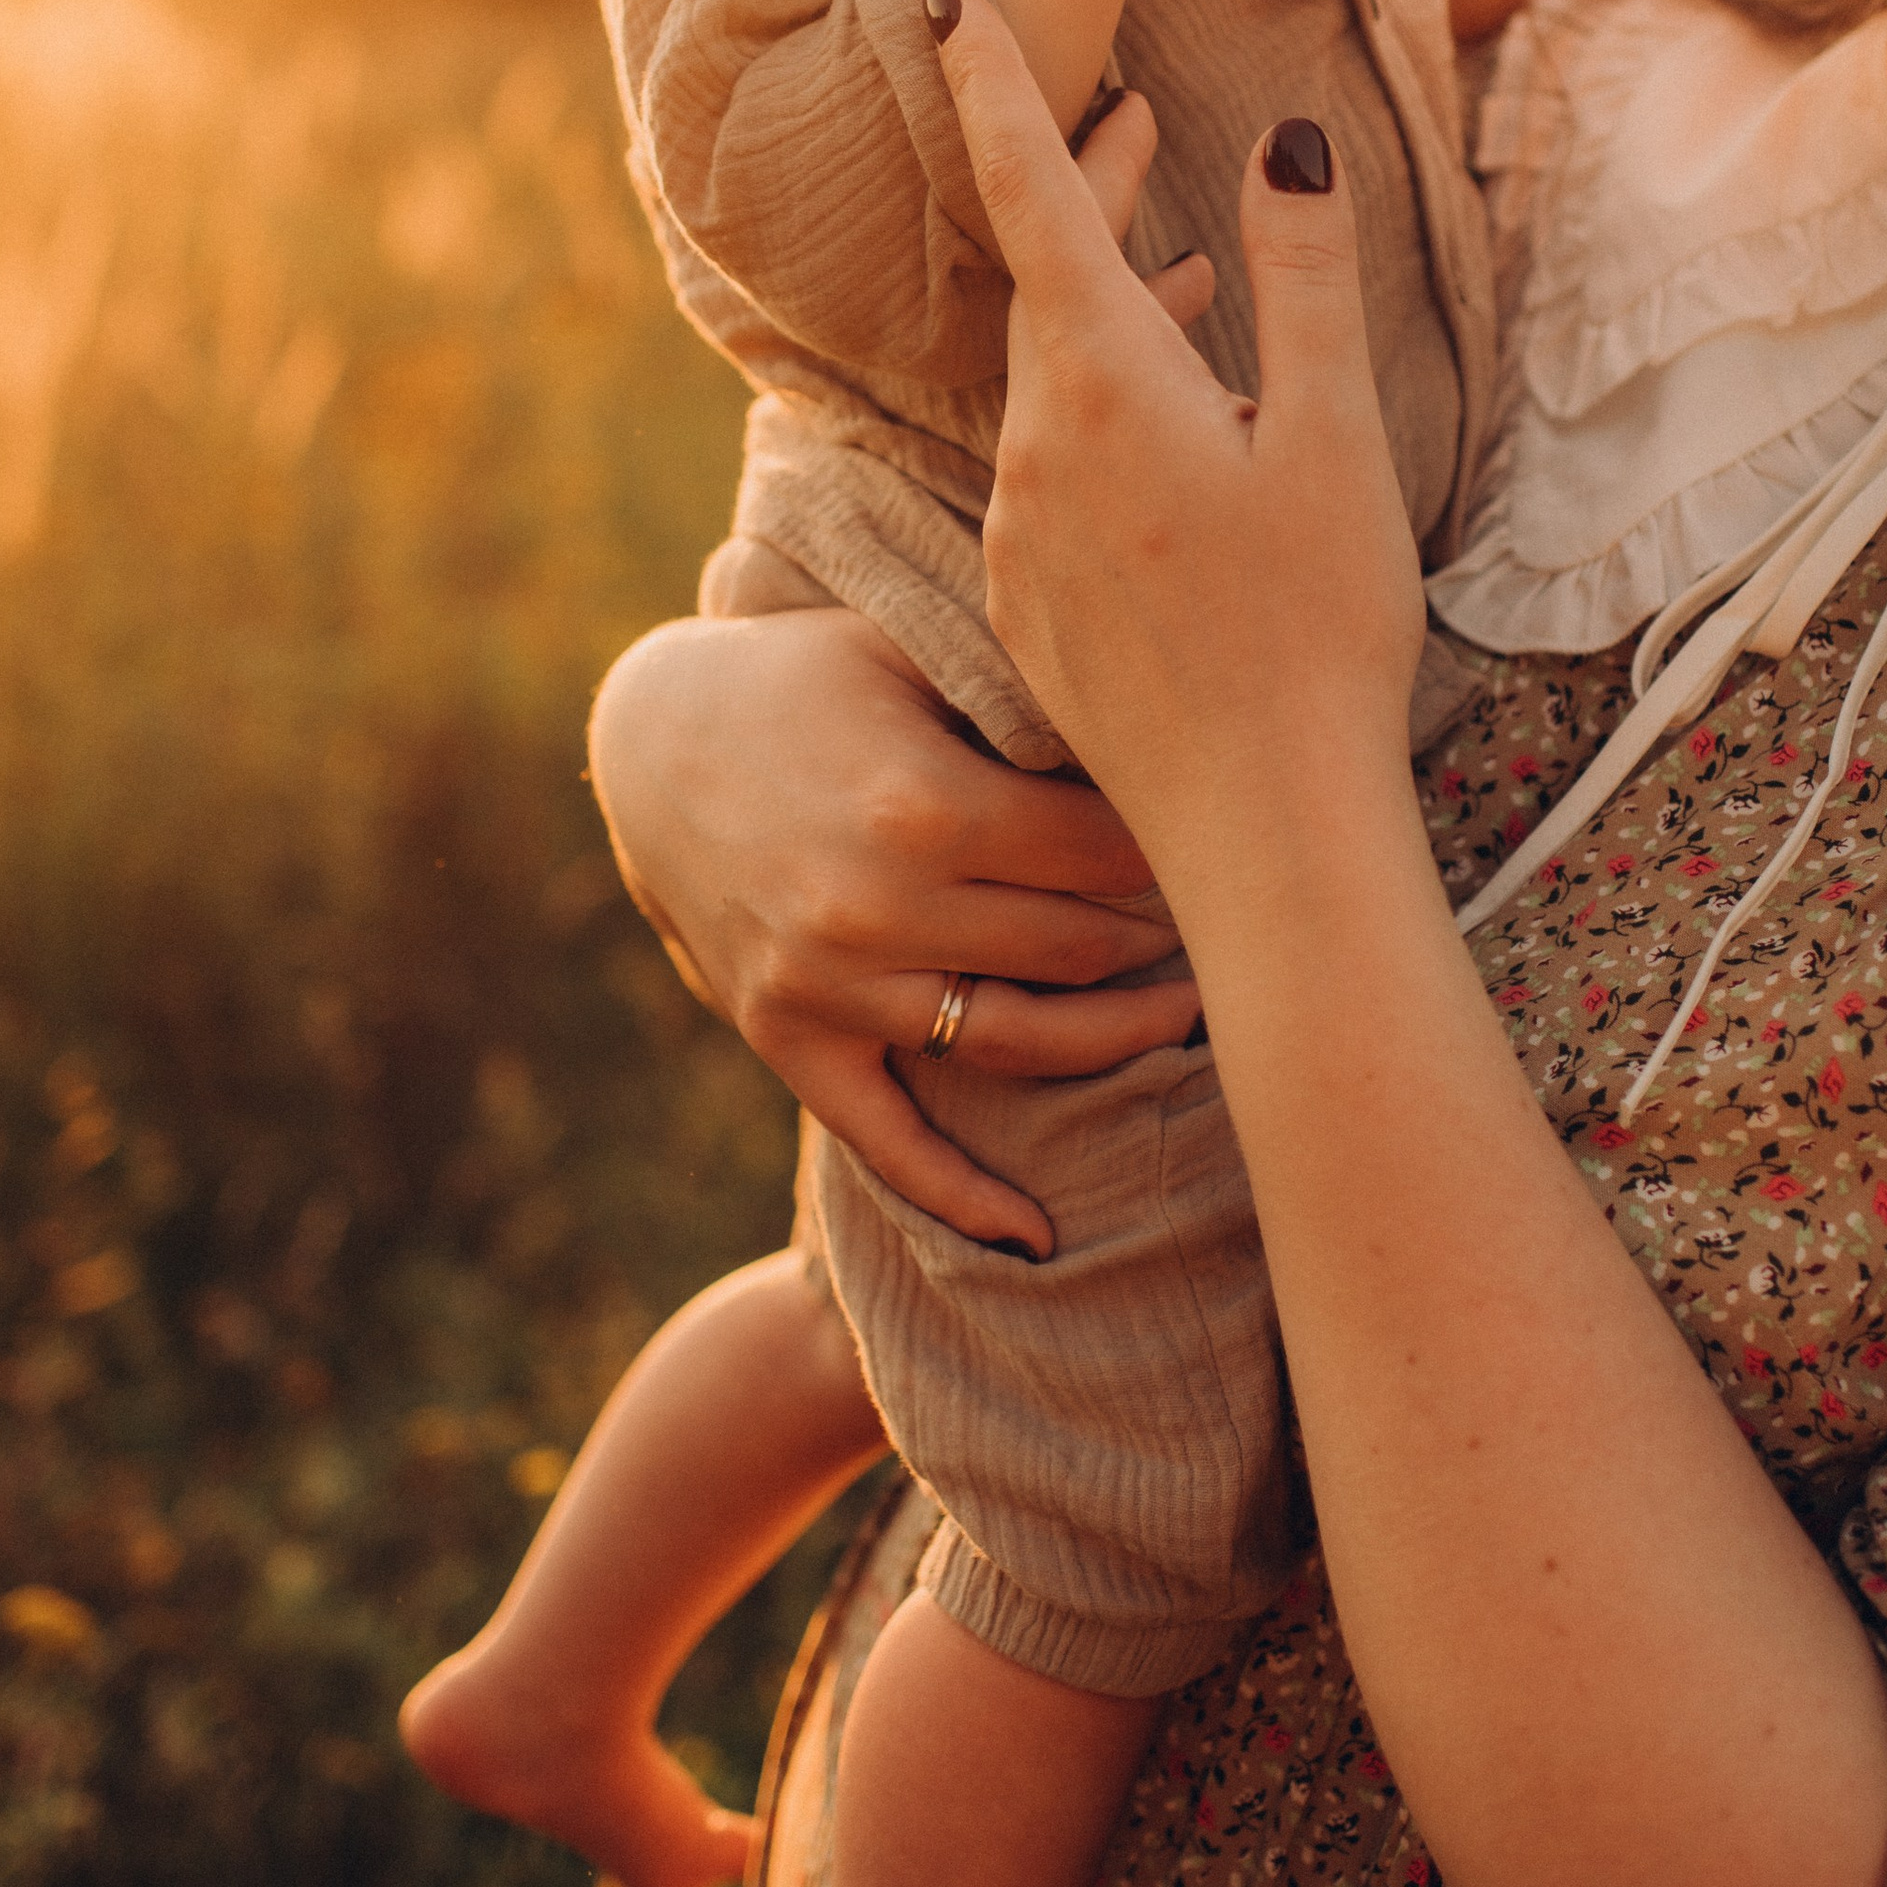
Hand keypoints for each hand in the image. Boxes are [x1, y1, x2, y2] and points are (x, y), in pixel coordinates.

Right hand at [589, 607, 1202, 1251]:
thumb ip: (1021, 688)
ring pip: (1021, 1042)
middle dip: (1170, 931)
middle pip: (1080, 946)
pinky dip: (963, 1198)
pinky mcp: (787, 1037)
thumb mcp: (910, 648)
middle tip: (1234, 916)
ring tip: (1187, 1013)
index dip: (1182, 846)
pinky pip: (887, 1141)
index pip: (1108, 853)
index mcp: (924, 805)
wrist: (653, 736)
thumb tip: (1163, 708)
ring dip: (1119, 1035)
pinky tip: (1038, 1239)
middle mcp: (876, 908)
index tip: (1229, 836)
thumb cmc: (810, 673)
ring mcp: (828, 984)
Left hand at [923, 0, 1427, 888]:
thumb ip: (1302, 278)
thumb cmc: (1317, 631)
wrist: (1260, 827)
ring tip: (1174, 263)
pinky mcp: (1033, 603)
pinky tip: (1166, 427)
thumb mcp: (1331, 437)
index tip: (951, 1)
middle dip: (1077, 186)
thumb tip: (1283, 142)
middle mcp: (1034, 448)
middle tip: (1126, 112)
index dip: (999, 89)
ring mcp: (1023, 532)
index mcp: (1103, 385)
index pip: (1031, 197)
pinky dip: (1097, 408)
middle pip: (1041, 281)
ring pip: (1049, 378)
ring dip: (1103, 306)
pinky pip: (1049, 465)